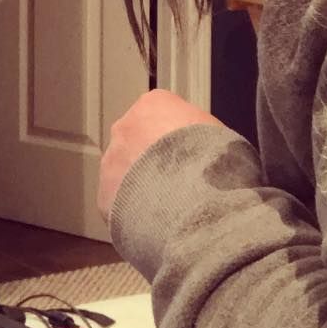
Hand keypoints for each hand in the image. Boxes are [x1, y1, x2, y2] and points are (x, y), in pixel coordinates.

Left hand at [98, 89, 222, 221]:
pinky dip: (133, 212)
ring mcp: (111, 160)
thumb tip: (205, 146)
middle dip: (153, 160)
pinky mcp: (104, 194)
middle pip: (137, 140)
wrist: (196, 206)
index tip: (191, 155)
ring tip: (169, 208)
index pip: (161, 113)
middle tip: (179, 183)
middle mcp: (126, 126)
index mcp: (155, 104)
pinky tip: (156, 224)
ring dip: (141, 187)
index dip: (179, 138)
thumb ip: (201, 132)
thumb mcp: (222, 135)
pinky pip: (119, 202)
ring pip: (125, 172)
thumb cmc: (215, 166)